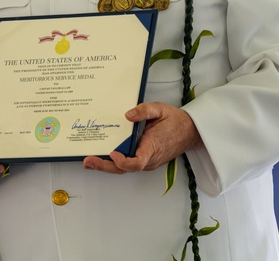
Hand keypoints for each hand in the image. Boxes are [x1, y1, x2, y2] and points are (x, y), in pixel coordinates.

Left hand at [82, 102, 201, 173]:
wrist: (190, 131)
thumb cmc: (175, 121)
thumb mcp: (160, 109)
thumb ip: (144, 110)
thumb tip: (128, 114)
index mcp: (152, 147)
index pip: (137, 162)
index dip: (124, 161)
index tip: (114, 153)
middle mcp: (149, 158)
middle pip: (125, 169)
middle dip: (105, 166)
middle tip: (88, 162)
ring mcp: (147, 161)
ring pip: (125, 168)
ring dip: (107, 165)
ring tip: (90, 160)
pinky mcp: (145, 159)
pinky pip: (129, 164)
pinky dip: (115, 162)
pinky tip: (103, 156)